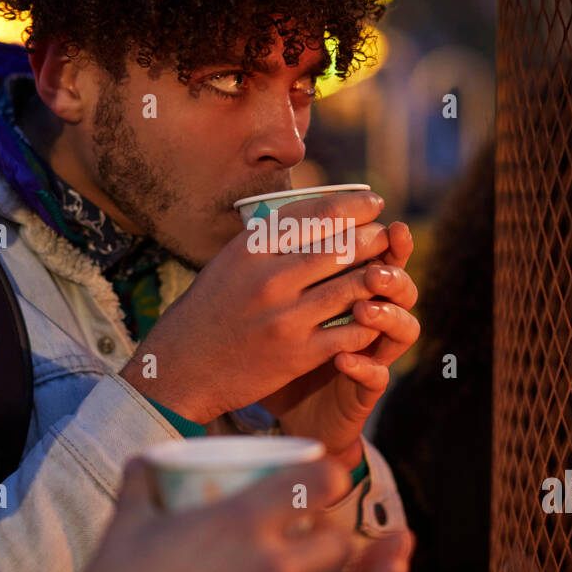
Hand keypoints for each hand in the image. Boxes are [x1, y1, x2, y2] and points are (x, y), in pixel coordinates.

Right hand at [79, 457, 363, 571]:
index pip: (317, 486)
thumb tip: (144, 461)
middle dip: (329, 536)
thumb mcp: (126, 529)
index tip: (321, 481)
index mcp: (240, 525)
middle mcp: (271, 570)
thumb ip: (141, 487)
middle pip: (339, 543)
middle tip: (309, 537)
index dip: (328, 478)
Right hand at [119, 191, 391, 423]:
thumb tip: (315, 211)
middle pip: (342, 246)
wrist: (181, 368)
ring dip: (379, 276)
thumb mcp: (229, 261)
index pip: (317, 213)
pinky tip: (376, 313)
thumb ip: (268, 238)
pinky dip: (369, 320)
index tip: (374, 203)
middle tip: (387, 236)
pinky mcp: (298, 354)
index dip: (354, 205)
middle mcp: (269, 278)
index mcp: (252, 249)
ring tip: (390, 271)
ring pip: (353, 286)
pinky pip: (351, 331)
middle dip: (374, 238)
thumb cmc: (209, 310)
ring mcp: (286, 318)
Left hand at [261, 221, 419, 465]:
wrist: (285, 403)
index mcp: (355, 290)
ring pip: (406, 328)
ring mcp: (374, 354)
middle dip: (392, 271)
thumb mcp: (280, 304)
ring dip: (387, 315)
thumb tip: (266, 216)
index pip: (379, 255)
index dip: (381, 234)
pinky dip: (364, 367)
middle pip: (401, 286)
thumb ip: (286, 266)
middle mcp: (373, 318)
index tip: (376, 211)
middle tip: (376, 264)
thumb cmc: (280, 348)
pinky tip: (343, 359)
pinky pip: (378, 376)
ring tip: (364, 309)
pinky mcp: (365, 389)